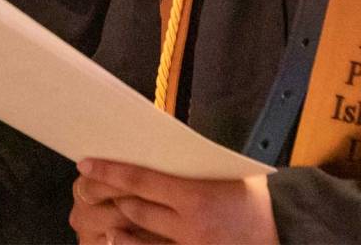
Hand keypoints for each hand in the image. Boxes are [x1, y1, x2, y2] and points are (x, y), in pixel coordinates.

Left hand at [69, 160, 276, 244]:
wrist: (289, 237)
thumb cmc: (256, 202)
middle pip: (133, 208)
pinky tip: (117, 238)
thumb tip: (156, 139)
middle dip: (111, 195)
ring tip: (103, 212)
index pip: (139, 180)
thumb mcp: (228, 175)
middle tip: (90, 185)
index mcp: (197, 197)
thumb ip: (193, 163)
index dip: (108, 171)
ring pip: (137, 236)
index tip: (85, 163)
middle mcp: (190, 227)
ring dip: (118, 223)